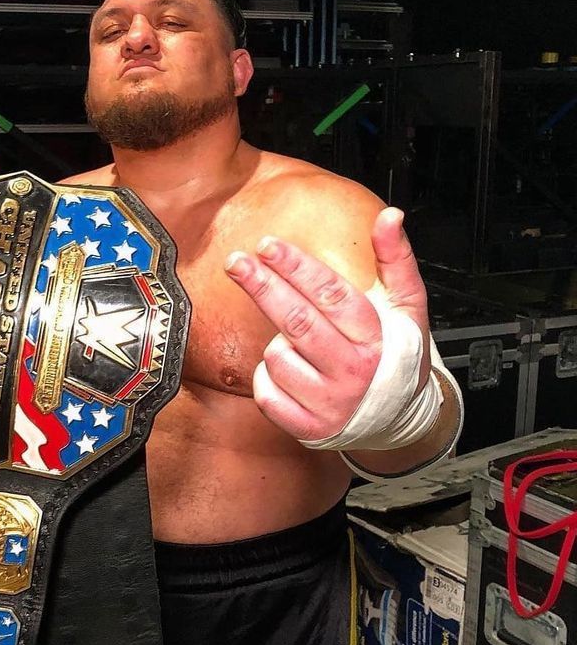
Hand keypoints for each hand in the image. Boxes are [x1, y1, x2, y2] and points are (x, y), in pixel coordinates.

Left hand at [224, 207, 428, 441]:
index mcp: (376, 338)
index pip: (330, 295)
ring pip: (276, 358)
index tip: (268, 245)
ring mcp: (330, 403)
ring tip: (297, 345)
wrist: (398, 422)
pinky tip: (288, 373)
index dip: (296, 268)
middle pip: (296, 321)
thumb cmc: (397, 357)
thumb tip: (390, 215)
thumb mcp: (408, 307)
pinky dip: (267, 380)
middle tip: (236, 262)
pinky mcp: (309, 428)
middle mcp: (352, 372)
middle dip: (262, 287)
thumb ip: (396, 259)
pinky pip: (266, 394)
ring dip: (277, 344)